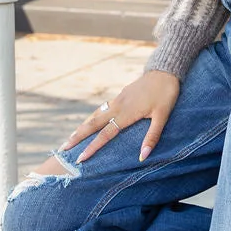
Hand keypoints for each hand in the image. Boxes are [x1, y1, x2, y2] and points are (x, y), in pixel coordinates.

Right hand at [58, 69, 180, 163]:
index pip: (105, 134)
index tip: (80, 159)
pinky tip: (89, 123)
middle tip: (63, 149)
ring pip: (95, 115)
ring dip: (82, 127)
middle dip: (77, 137)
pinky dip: (91, 118)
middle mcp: (118, 106)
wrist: (165, 71)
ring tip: (71, 138)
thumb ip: (152, 136)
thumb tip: (143, 156)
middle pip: (93, 124)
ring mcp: (117, 100)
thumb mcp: (163, 116)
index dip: (92, 147)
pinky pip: (101, 109)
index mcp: (127, 113)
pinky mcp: (120, 96)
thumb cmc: (166, 94)